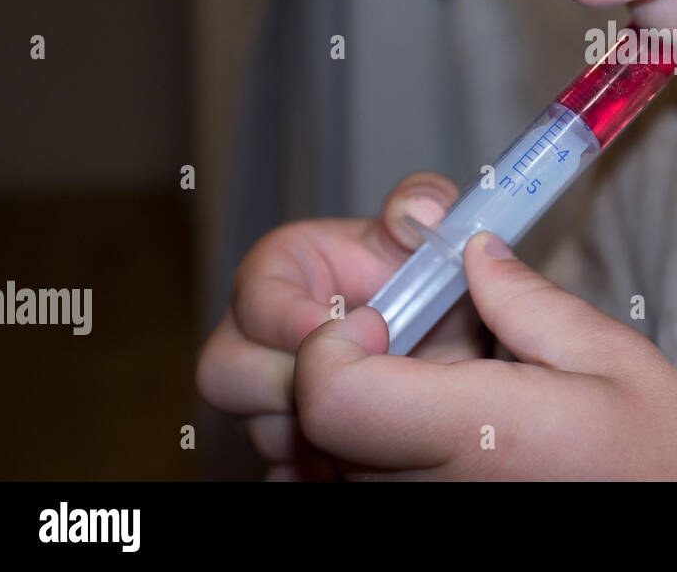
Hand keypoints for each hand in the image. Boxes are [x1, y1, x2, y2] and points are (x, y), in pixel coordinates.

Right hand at [195, 172, 491, 480]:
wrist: (452, 345)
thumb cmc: (432, 281)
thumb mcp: (433, 237)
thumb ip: (424, 206)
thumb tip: (419, 210)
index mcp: (284, 271)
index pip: (254, 294)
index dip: (288, 316)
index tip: (333, 328)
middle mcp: (260, 334)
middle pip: (223, 369)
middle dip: (283, 382)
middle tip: (354, 381)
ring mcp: (268, 392)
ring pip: (253, 426)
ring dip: (306, 430)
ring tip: (371, 419)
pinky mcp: (289, 440)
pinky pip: (277, 470)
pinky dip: (312, 470)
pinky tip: (359, 461)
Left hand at [291, 231, 676, 479]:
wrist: (673, 516)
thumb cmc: (649, 450)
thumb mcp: (606, 354)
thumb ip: (524, 297)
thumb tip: (468, 249)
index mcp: (473, 433)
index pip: (330, 394)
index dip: (331, 341)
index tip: (377, 314)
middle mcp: (422, 489)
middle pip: (305, 419)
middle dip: (319, 356)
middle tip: (376, 331)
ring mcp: (409, 514)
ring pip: (308, 454)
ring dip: (327, 403)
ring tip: (396, 376)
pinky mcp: (410, 523)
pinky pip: (331, 487)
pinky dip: (334, 452)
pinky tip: (390, 425)